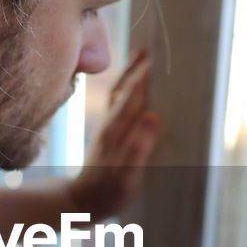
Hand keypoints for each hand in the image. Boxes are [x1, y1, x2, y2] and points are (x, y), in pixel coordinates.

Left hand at [67, 50, 160, 221]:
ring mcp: (109, 124)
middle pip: (130, 86)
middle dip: (146, 66)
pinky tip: (134, 75)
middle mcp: (112, 121)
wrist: (80, 202)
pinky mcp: (109, 129)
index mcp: (118, 129)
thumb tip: (154, 116)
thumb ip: (138, 148)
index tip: (167, 55)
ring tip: (148, 51)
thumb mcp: (126, 177)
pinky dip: (127, 82)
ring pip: (123, 89)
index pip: (138, 93)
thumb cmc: (107, 194)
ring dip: (134, 70)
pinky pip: (119, 98)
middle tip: (165, 45)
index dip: (151, 74)